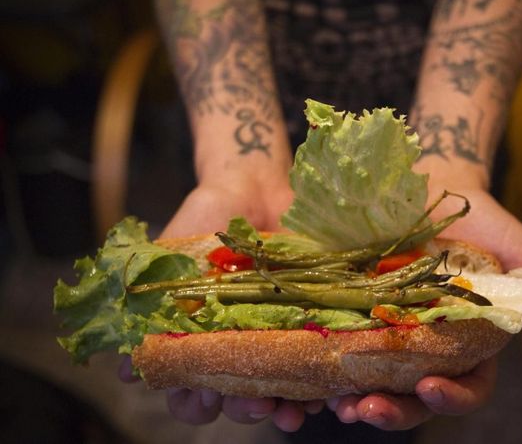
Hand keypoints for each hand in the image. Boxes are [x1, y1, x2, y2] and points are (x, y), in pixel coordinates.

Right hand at [119, 178, 323, 430]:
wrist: (254, 186)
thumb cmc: (206, 218)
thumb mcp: (173, 253)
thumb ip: (153, 302)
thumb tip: (124, 370)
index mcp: (195, 335)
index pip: (188, 389)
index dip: (193, 401)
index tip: (204, 394)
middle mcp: (232, 342)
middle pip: (234, 399)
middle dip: (242, 409)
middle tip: (254, 404)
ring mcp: (270, 334)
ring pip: (275, 388)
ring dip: (283, 407)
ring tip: (290, 411)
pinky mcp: (307, 322)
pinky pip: (314, 362)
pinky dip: (318, 382)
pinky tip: (322, 390)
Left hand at [326, 187, 521, 429]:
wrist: (428, 185)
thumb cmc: (476, 217)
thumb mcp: (514, 245)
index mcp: (468, 342)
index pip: (468, 386)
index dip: (452, 397)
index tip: (429, 387)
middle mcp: (427, 347)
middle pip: (414, 397)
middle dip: (394, 411)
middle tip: (366, 409)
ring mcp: (388, 334)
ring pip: (373, 384)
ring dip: (355, 402)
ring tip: (337, 404)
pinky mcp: (352, 315)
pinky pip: (338, 353)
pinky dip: (324, 372)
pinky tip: (311, 379)